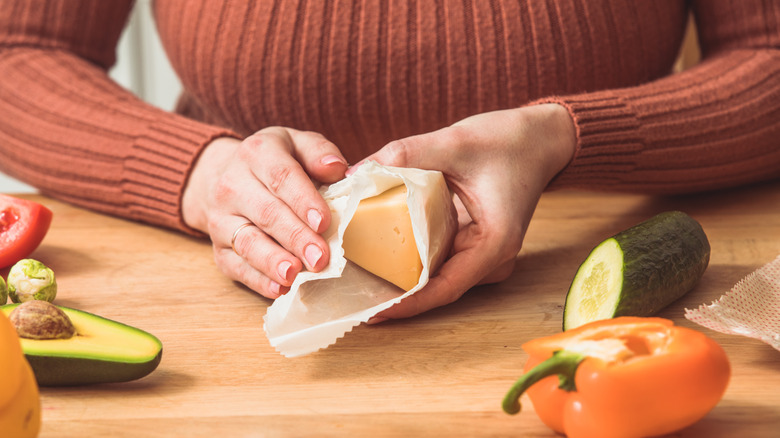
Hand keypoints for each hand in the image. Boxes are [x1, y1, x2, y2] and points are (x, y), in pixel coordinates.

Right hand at [182, 127, 347, 297]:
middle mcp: (232, 184)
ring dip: (273, 262)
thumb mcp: (297, 145)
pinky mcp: (219, 248)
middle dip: (295, 237)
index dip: (304, 200)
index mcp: (257, 153)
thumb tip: (338, 169)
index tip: (324, 222)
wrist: (226, 175)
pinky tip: (279, 289)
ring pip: (247, 242)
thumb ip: (319, 152)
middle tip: (320, 257)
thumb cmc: (276, 163)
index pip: (281, 177)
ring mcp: (221, 219)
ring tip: (295, 274)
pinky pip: (236, 266)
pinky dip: (258, 280)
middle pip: (267, 213)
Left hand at [356, 104, 575, 319]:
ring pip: (437, 278)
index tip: (372, 312)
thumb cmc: (509, 140)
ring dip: (401, 281)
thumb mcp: (456, 142)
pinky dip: (411, 261)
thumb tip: (355, 173)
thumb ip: (406, 154)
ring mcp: (484, 255)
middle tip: (352, 297)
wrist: (541, 139)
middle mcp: (492, 259)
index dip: (406, 304)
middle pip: (437, 289)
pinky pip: (439, 261)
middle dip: (395, 295)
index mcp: (495, 244)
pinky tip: (379, 257)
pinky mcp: (474, 245)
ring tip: (358, 282)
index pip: (445, 288)